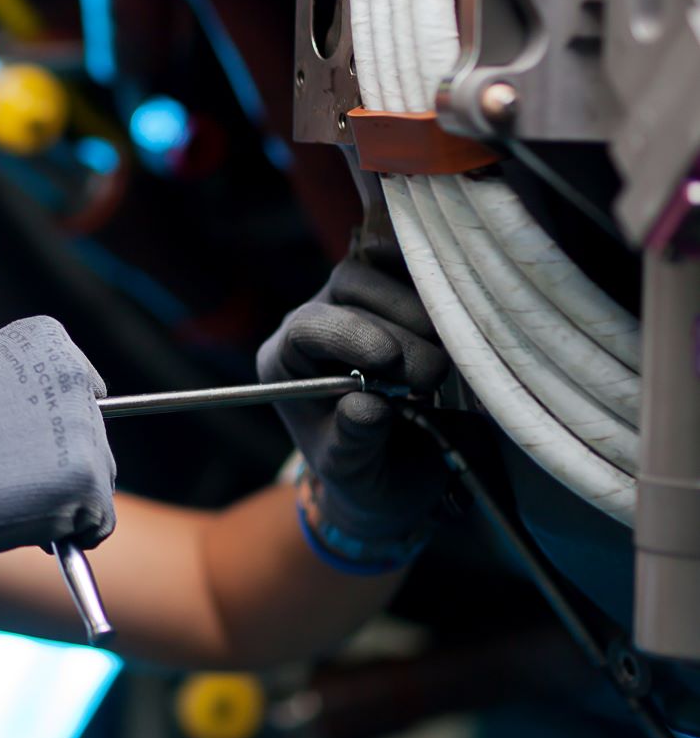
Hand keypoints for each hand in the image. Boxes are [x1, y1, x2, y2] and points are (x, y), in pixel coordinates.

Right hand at [0, 316, 117, 581]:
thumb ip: (16, 384)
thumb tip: (39, 416)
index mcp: (46, 340)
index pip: (81, 386)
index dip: (53, 423)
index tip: (25, 441)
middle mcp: (72, 377)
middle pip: (93, 432)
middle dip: (62, 462)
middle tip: (14, 481)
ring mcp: (84, 430)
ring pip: (99, 477)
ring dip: (68, 497)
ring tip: (15, 503)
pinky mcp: (88, 481)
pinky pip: (100, 520)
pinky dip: (75, 533)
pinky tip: (35, 528)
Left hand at [256, 250, 451, 544]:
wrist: (399, 471)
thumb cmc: (366, 472)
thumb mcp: (355, 472)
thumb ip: (353, 440)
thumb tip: (366, 407)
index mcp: (285, 362)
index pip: (305, 328)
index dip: (348, 335)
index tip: (388, 360)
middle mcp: (314, 320)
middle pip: (349, 292)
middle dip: (397, 334)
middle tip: (432, 379)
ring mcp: (353, 300)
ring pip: (378, 272)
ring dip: (419, 310)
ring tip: (443, 362)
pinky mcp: (392, 292)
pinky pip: (402, 264)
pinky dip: (427, 278)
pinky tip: (452, 302)